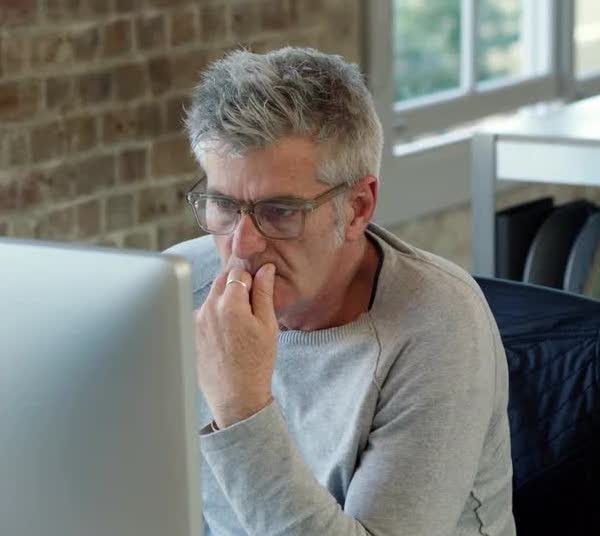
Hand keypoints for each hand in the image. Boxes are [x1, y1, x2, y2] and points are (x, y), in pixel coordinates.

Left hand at [194, 263, 277, 428]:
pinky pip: (202, 313)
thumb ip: (265, 293)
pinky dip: (213, 317)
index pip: (238, 272)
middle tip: (247, 310)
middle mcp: (208, 309)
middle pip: (221, 280)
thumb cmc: (256, 363)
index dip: (250, 280)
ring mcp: (195, 321)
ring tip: (236, 328)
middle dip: (234, 287)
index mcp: (230, 305)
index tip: (256, 296)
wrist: (235, 396)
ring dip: (223, 302)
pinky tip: (223, 337)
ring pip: (211, 296)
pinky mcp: (189, 332)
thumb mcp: (268, 326)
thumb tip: (266, 269)